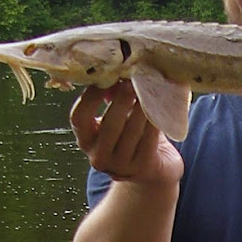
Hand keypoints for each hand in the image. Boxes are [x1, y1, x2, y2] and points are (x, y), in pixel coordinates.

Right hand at [69, 80, 183, 185]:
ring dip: (142, 108)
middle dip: (122, 101)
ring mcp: (121, 166)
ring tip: (150, 90)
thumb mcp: (118, 119)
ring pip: (132, 131)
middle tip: (132, 82)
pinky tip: (162, 107)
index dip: (90, 98)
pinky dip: (156, 121)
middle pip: (109, 125)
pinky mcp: (143, 167)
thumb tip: (117, 71)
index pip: (79, 118)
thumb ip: (113, 98)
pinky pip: (150, 139)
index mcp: (86, 141)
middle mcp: (99, 156)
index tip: (107, 79)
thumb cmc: (134, 137)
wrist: (154, 170)